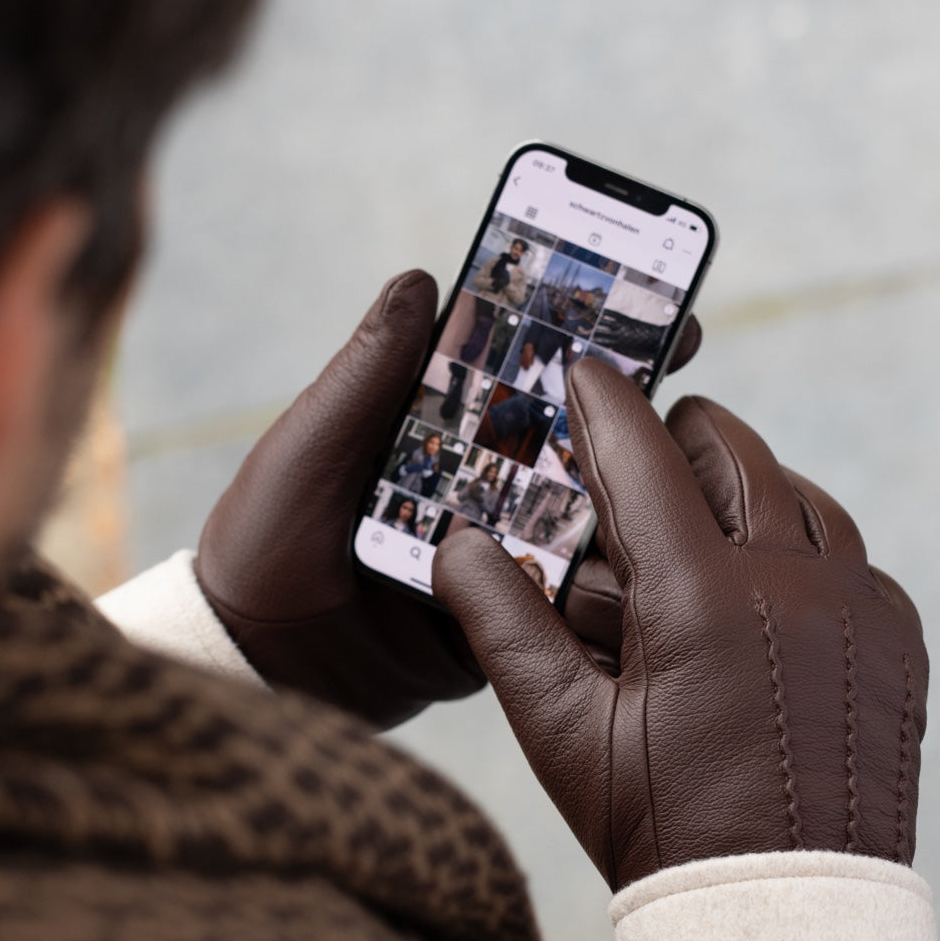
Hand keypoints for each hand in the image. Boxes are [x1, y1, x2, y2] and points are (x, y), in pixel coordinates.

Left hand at [195, 273, 702, 729]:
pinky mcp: (502, 612)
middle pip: (555, 428)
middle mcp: (468, 481)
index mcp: (424, 431)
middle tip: (678, 338)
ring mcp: (492, 545)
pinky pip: (562, 588)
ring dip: (624, 474)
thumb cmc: (265, 538)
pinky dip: (604, 566)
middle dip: (618, 389)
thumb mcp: (310, 446)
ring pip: (573, 504)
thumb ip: (367, 373)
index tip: (623, 284)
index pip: (504, 367)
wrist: (258, 662)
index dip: (561, 327)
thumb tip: (421, 279)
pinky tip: (658, 535)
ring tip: (680, 435)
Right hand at [433, 360, 926, 889]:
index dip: (600, 401)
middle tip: (638, 456)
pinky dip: (799, 543)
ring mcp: (856, 606)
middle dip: (675, 437)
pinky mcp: (894, 634)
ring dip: (742, 487)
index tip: (580, 367)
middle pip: (731, 450)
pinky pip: (847, 549)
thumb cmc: (659, 823)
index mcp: (697, 600)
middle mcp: (790, 585)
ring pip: (798, 491)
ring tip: (697, 517)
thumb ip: (499, 623)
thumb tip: (455, 542)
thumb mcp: (559, 731)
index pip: (639, 457)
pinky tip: (760, 584)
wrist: (783, 910)